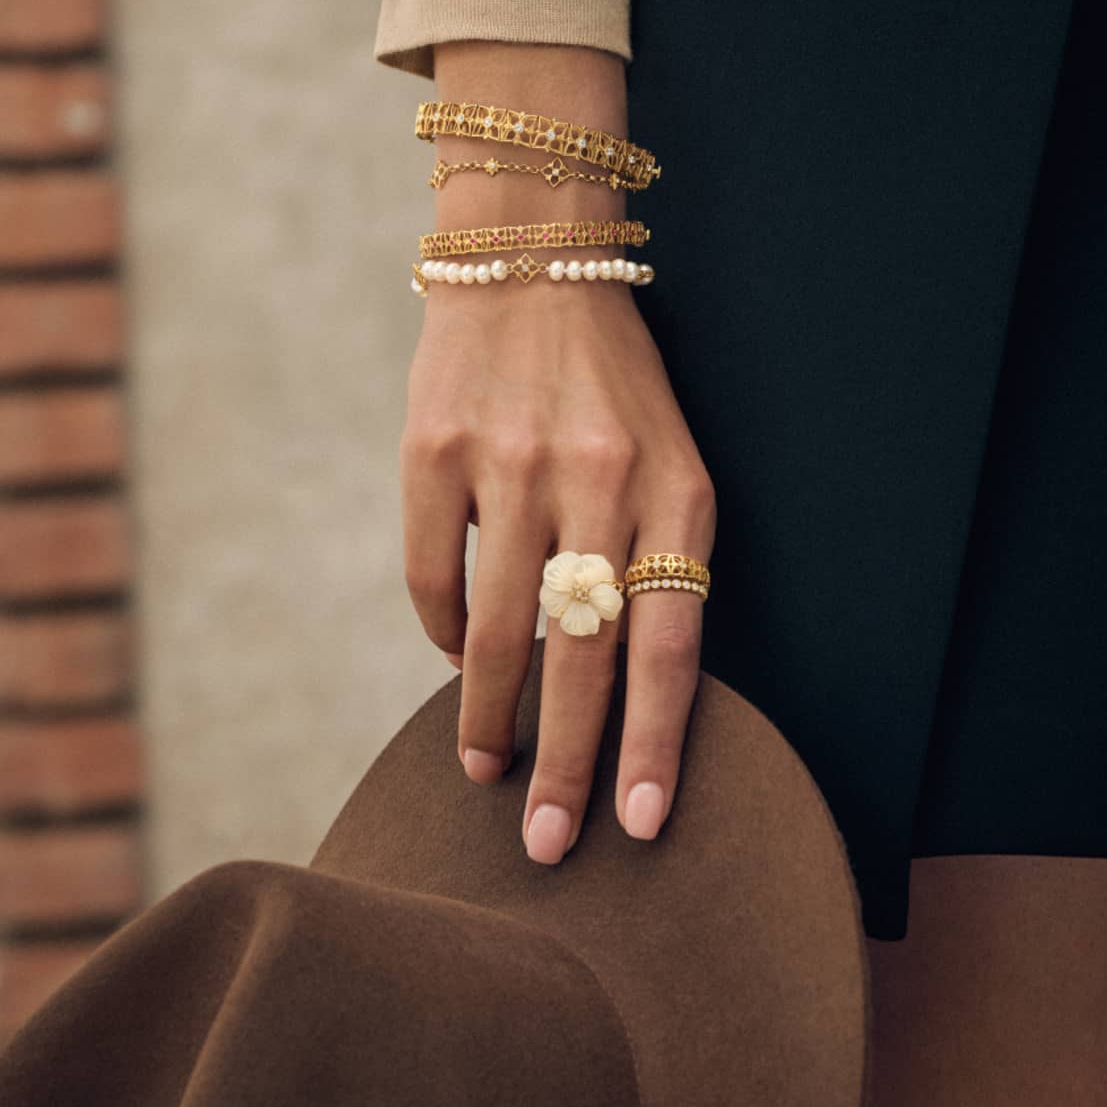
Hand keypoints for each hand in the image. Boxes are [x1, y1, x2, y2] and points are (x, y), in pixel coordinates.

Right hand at [400, 42, 714, 862]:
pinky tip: (454, 661)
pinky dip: (442, 634)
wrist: (531, 260)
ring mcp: (510, 465)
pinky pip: (433, 579)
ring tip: (486, 771)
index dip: (654, 742)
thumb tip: (620, 695)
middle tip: (549, 846)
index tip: (640, 824)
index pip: (670, 641)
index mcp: (674, 487)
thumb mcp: (667, 458)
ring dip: (489, 716)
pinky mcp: (434, 453)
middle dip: (567, 764)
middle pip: (583, 657)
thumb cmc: (611, 385)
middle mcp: (596, 478)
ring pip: (497, 631)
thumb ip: (654, 561)